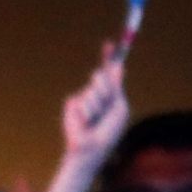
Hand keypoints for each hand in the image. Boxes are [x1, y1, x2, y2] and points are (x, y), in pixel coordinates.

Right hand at [60, 39, 130, 160]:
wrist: (93, 146)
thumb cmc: (109, 130)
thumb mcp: (118, 106)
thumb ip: (115, 87)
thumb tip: (119, 65)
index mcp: (110, 93)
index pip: (109, 71)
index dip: (109, 57)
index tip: (109, 44)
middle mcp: (96, 92)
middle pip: (99, 76)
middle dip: (104, 88)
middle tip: (106, 104)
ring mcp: (83, 97)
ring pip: (91, 89)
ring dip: (98, 105)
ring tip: (96, 119)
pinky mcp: (72, 104)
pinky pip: (81, 100)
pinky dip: (87, 111)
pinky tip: (86, 122)